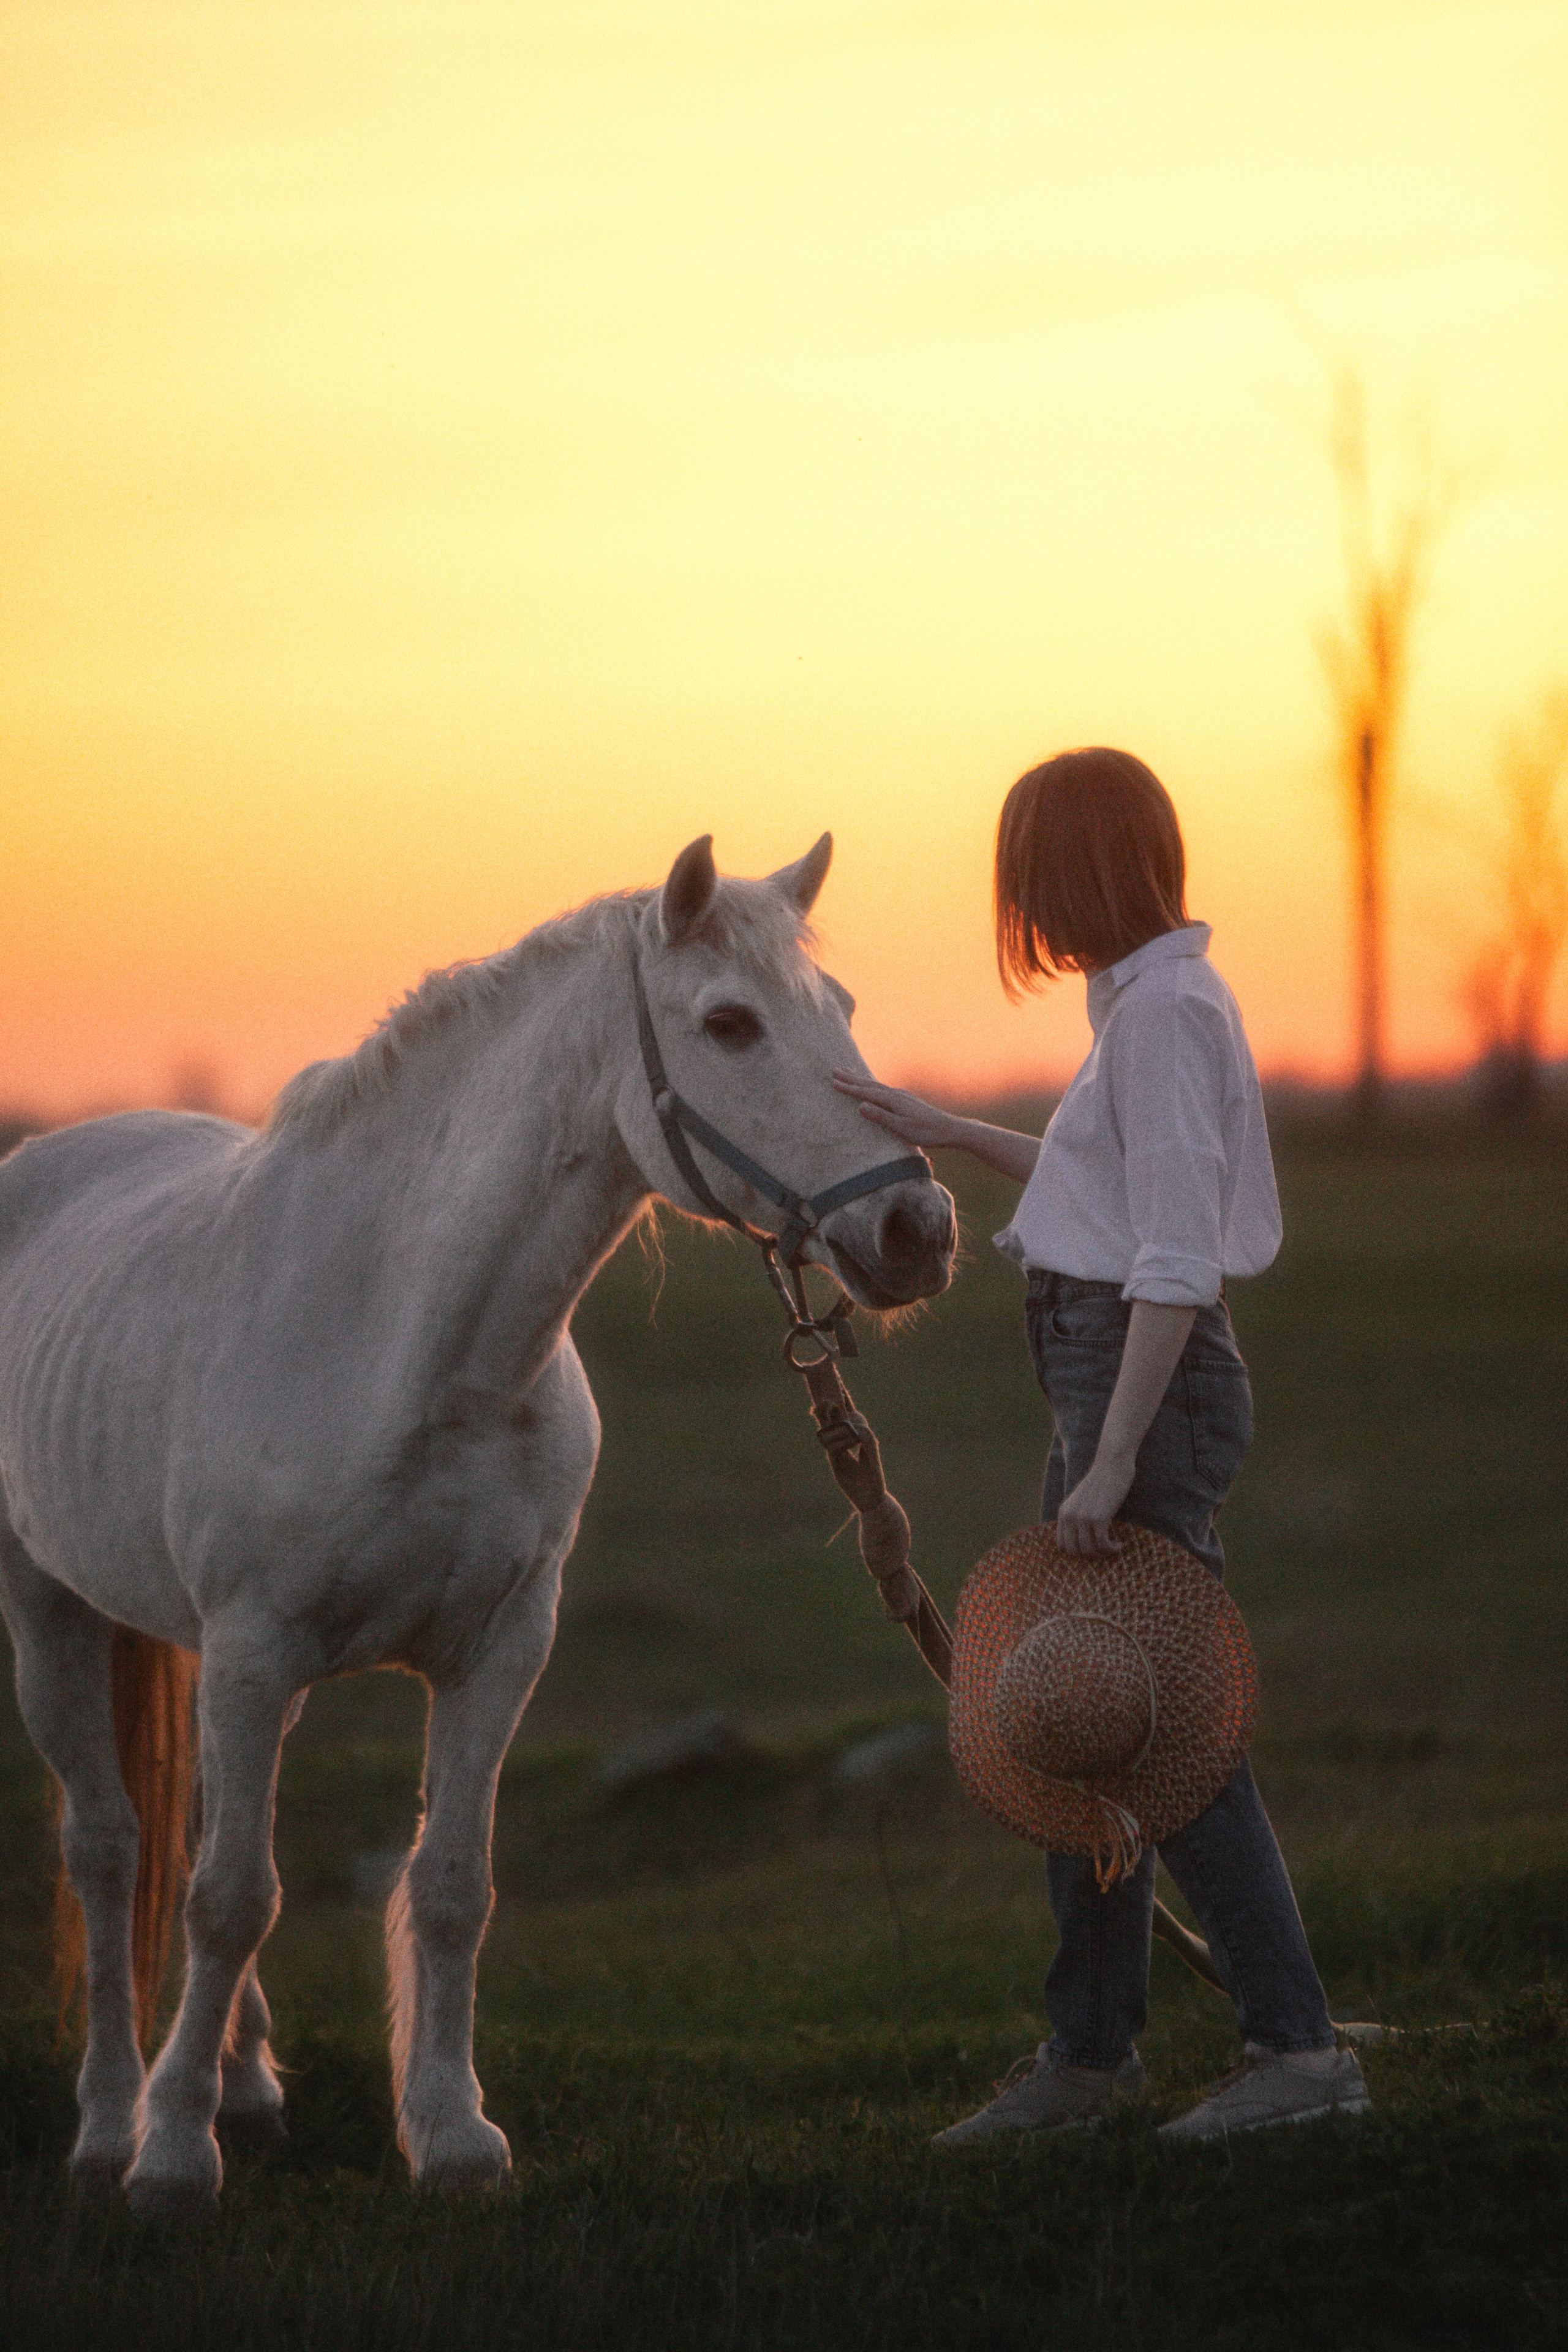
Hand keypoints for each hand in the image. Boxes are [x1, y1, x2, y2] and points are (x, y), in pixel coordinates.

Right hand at [831, 1072, 963, 1150]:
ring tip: (849, 1071)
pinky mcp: (906, 1100)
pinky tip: (872, 1084)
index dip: (849, 1088)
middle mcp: (896, 1094)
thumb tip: (861, 1106)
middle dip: (851, 1078)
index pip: (866, 1093)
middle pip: (869, 1084)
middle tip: (834, 1070)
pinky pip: (883, 1088)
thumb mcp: (902, 1128)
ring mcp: (902, 1096)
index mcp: (893, 1100)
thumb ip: (881, 1117)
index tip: (833, 1082)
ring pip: (876, 1084)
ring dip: (860, 1079)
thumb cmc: (927, 1132)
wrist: (951, 1129)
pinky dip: (872, 1084)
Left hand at [1055, 1450, 1134, 1555]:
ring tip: (1113, 1545)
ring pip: (1089, 1550)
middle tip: (1103, 1548)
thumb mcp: (1082, 1500)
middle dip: (1090, 1554)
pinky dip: (1112, 1548)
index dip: (1077, 1550)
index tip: (1092, 1547)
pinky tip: (1120, 1544)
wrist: (1111, 1466)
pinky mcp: (1098, 1518)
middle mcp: (1069, 1516)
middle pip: (1074, 1551)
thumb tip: (1083, 1542)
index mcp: (1063, 1512)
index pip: (1062, 1544)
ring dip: (1103, 1552)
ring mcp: (1083, 1518)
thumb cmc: (1101, 1483)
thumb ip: (1078, 1516)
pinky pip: (1103, 1544)